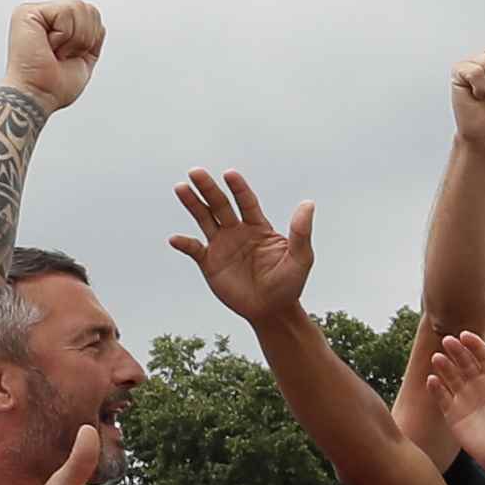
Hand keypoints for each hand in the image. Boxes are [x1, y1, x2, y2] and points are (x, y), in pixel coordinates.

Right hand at [5, 0, 104, 111]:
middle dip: (84, 38)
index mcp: (56, 25)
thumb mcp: (84, 59)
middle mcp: (44, 16)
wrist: (38, 95)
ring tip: (54, 51)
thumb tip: (99, 25)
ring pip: (78, 8)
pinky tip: (47, 46)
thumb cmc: (54, 85)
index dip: (91, 39)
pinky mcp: (27, 12)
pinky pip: (65, 12)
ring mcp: (34, 12)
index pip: (91, 15)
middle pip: (88, 8)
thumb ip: (91, 39)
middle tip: (62, 55)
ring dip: (73, 39)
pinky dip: (63, 36)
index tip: (70, 57)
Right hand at [169, 169, 315, 327]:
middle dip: (209, 188)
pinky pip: (194, 249)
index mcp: (258, 227)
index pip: (246, 202)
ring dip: (192, 204)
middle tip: (196, 172)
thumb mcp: (300, 258)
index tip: (230, 174)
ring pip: (204, 219)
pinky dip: (184, 244)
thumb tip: (308, 203)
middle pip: (220, 205)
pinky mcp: (209, 263)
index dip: (238, 188)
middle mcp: (237, 231)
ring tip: (181, 187)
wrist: (272, 312)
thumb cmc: (289, 285)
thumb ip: (301, 232)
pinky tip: (175, 239)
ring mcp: (221, 246)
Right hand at [422, 330, 484, 484]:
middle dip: (456, 351)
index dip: (475, 345)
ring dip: (444, 366)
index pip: (483, 356)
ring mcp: (464, 398)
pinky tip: (432, 380)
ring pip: (451, 377)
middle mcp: (477, 385)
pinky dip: (436, 389)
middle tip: (447, 341)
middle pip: (465, 363)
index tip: (465, 335)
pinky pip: (442, 397)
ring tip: (437, 358)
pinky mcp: (452, 413)